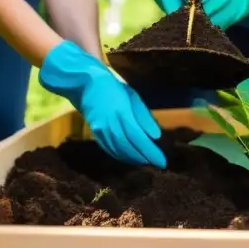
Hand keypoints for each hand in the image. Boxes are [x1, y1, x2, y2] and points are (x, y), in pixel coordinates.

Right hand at [39, 40, 165, 166]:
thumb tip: (156, 136)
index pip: (139, 138)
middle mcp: (111, 125)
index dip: (151, 152)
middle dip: (144, 158)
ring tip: (145, 162)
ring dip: (132, 159)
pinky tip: (128, 158)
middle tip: (156, 163)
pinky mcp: (95, 133)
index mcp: (123, 113)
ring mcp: (101, 130)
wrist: (86, 84)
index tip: (162, 161)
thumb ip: (144, 117)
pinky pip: (109, 149)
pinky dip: (120, 156)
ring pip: (118, 151)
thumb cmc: (114, 87)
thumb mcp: (133, 97)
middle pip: (129, 147)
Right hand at [136, 0, 204, 13]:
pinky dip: (173, 3)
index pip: (173, 2)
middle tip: (198, 17)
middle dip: (182, 14)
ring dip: (178, 8)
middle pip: (168, 6)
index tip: (198, 21)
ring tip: (192, 6)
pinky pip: (163, 1)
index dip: (184, 15)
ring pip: (165, 5)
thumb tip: (193, 4)